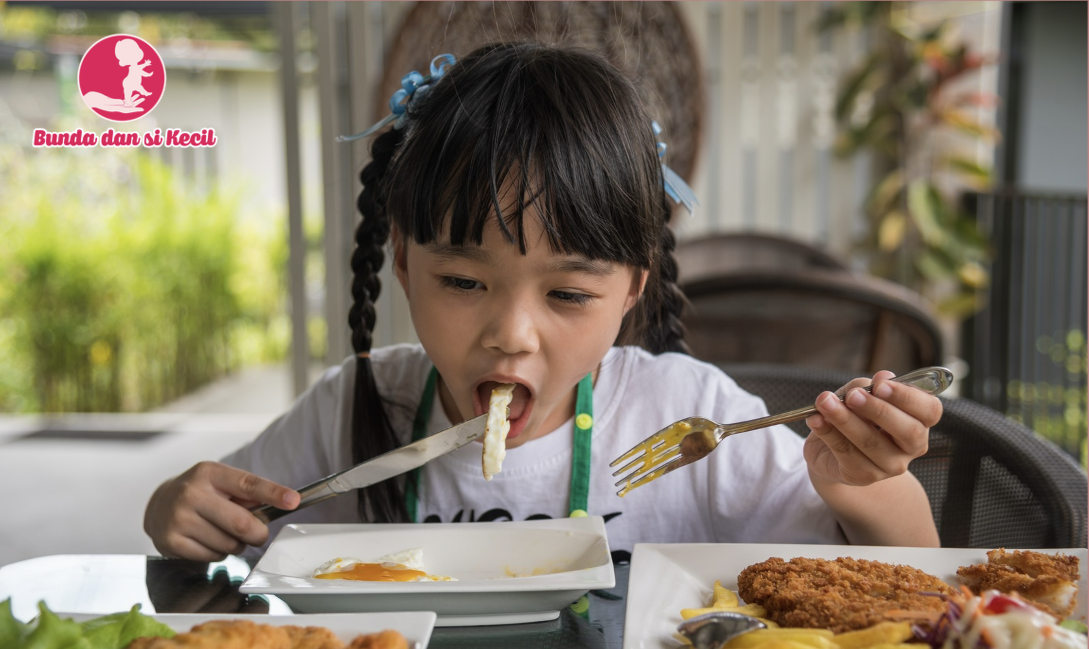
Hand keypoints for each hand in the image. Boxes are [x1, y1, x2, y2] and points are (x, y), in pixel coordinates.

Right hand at [144, 461, 299, 561]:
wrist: (158, 505)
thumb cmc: (201, 494)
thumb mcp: (221, 483)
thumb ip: (248, 494)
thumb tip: (281, 504)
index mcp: (210, 473)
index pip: (248, 484)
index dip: (274, 493)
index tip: (293, 500)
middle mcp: (192, 493)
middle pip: (242, 524)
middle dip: (258, 533)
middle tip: (258, 534)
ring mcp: (180, 518)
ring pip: (230, 544)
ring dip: (236, 544)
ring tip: (223, 533)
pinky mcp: (172, 542)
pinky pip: (213, 556)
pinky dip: (219, 553)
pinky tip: (207, 540)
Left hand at [802, 371, 942, 486]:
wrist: (829, 453)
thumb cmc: (852, 417)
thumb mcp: (858, 396)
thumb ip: (868, 386)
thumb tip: (883, 375)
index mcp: (919, 422)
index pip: (929, 410)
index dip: (908, 397)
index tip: (881, 384)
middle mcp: (911, 447)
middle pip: (907, 431)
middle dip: (878, 410)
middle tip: (853, 395)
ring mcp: (889, 465)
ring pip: (871, 442)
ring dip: (845, 419)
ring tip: (824, 402)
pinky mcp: (862, 475)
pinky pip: (845, 452)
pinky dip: (827, 432)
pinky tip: (815, 419)